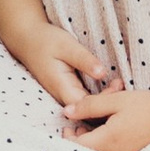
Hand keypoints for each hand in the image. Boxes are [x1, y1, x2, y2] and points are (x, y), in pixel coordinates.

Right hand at [2, 18, 118, 113]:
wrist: (27, 39)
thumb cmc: (46, 41)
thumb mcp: (67, 46)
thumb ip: (85, 60)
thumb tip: (103, 74)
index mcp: (62, 88)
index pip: (86, 106)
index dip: (104, 101)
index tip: (118, 85)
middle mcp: (63, 96)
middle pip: (88, 111)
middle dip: (107, 102)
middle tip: (122, 85)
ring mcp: (65, 95)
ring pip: (87, 107)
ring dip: (103, 99)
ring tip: (119, 84)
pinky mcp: (68, 90)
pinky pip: (85, 99)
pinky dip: (98, 95)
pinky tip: (109, 85)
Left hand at [61, 80, 149, 150]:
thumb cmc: (147, 106)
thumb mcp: (116, 100)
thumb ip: (89, 106)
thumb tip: (67, 112)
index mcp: (108, 141)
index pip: (76, 148)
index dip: (67, 137)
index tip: (69, 123)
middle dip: (78, 138)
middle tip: (79, 120)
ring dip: (90, 140)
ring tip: (94, 121)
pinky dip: (102, 143)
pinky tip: (107, 128)